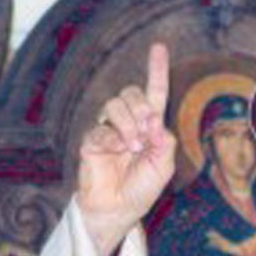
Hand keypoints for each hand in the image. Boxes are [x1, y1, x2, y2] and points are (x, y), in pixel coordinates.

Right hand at [76, 43, 176, 255]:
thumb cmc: (142, 188)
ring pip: (114, 105)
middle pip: (132, 93)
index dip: (156, 70)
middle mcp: (128, 122)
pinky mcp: (90, 140)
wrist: (120, 208)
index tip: (158, 47)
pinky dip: (111, 140)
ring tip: (132, 147)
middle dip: (141, 108)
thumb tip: (154, 121)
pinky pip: (100, 129)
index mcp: (149, 125)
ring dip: (128, 125)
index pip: (154, 92)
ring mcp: (108, 129)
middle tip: (148, 131)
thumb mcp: (163, 166)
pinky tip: (116, 152)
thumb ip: (164, 142)